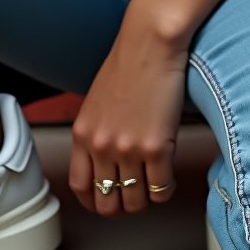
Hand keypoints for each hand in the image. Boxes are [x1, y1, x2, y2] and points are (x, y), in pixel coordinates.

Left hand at [68, 6, 188, 216]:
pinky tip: (168, 176)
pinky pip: (161, 190)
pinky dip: (166, 189)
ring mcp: (128, 149)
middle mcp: (101, 146)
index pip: (80, 187)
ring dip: (146, 199)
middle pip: (107, 203)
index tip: (107, 202)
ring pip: (135, 202)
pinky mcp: (157, 148)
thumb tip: (105, 162)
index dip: (95, 202)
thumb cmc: (129, 64)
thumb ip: (96, 133)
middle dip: (122, 206)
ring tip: (154, 184)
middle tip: (135, 196)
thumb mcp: (97, 102)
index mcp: (83, 133)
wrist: (151, 43)